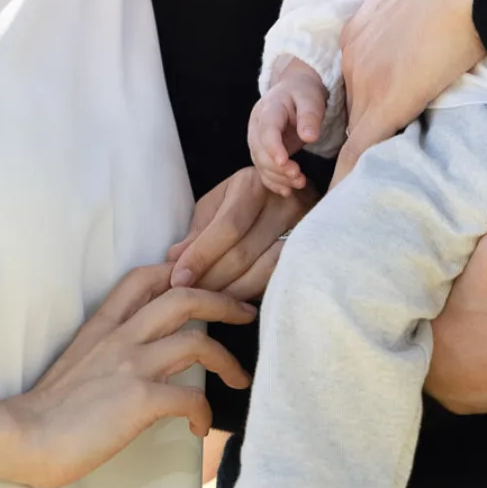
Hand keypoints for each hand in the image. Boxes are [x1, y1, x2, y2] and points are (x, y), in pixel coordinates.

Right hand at [4, 261, 254, 487]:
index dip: (181, 272)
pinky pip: (191, 397)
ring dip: (228, 361)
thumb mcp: (76, 361)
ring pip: (197, 341)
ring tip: (239, 379)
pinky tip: (199, 427)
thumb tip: (137, 358)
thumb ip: (106, 349)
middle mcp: (121, 336)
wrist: (22, 437)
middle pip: (185, 296)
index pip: (146, 277)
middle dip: (224, 301)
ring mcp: (131, 364)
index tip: (205, 284)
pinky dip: (203, 412)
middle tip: (247, 313)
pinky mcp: (139, 398)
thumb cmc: (47, 410)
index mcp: (103, 325)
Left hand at [168, 166, 314, 296]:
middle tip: (188, 297)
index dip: (201, 256)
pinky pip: (279, 279)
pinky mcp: (312, 250)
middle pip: (244, 253)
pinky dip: (254, 293)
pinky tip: (235, 303)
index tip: (178, 279)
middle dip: (211, 280)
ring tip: (208, 303)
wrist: (293, 194)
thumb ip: (199, 230)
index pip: (227, 227)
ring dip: (231, 292)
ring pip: (263, 271)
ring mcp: (304, 227)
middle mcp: (284, 203)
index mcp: (254, 184)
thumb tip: (174, 259)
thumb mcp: (218, 203)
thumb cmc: (247, 199)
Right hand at [248, 58, 329, 195]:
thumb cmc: (303, 92)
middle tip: (299, 177)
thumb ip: (309, 116)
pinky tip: (287, 191)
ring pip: (260, 163)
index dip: (273, 148)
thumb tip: (309, 137)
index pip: (267, 131)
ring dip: (278, 177)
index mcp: (268, 109)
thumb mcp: (310, 98)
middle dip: (278, 168)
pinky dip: (273, 182)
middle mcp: (257, 125)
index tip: (285, 162)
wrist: (294, 89)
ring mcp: (257, 139)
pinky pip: (263, 169)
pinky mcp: (262, 150)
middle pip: (260, 151)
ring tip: (299, 184)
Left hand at [336, 0, 486, 180]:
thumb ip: (425, 11)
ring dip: (364, 156)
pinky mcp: (386, 102)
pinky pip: (360, 150)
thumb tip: (447, 17)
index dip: (375, 101)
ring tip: (365, 188)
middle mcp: (353, 53)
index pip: (362, 77)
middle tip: (371, 165)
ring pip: (357, 130)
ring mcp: (366, 78)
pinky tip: (347, 203)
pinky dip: (351, 178)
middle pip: (354, 107)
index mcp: (364, 27)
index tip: (383, 118)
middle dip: (365, 132)